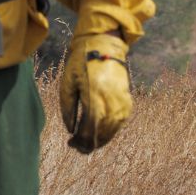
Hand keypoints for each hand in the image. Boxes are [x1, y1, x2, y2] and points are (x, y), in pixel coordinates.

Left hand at [59, 32, 132, 153]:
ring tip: (86, 143)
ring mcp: (122, 101)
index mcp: (94, 95)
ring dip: (99, 140)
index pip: (89, 128)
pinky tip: (99, 134)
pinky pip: (120, 123)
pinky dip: (109, 132)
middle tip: (76, 147)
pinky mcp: (127, 100)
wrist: (104, 47)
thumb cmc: (80, 64)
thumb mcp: (67, 84)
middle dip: (89, 144)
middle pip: (101, 132)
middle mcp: (111, 101)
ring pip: (112, 130)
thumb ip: (68, 109)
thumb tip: (71, 130)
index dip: (80, 140)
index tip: (70, 143)